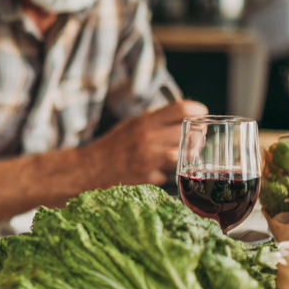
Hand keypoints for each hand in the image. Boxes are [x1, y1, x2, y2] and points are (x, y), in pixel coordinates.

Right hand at [84, 100, 207, 186]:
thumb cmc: (113, 146)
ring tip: (185, 155)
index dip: (196, 111)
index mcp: (143, 122)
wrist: (89, 170)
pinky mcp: (149, 179)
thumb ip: (156, 121)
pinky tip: (162, 170)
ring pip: (186, 155)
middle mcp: (148, 139)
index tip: (199, 115)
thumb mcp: (131, 125)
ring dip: (189, 156)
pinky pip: (171, 174)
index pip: (181, 109)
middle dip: (197, 136)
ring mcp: (149, 160)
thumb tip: (187, 116)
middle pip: (190, 133)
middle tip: (197, 138)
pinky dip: (170, 172)